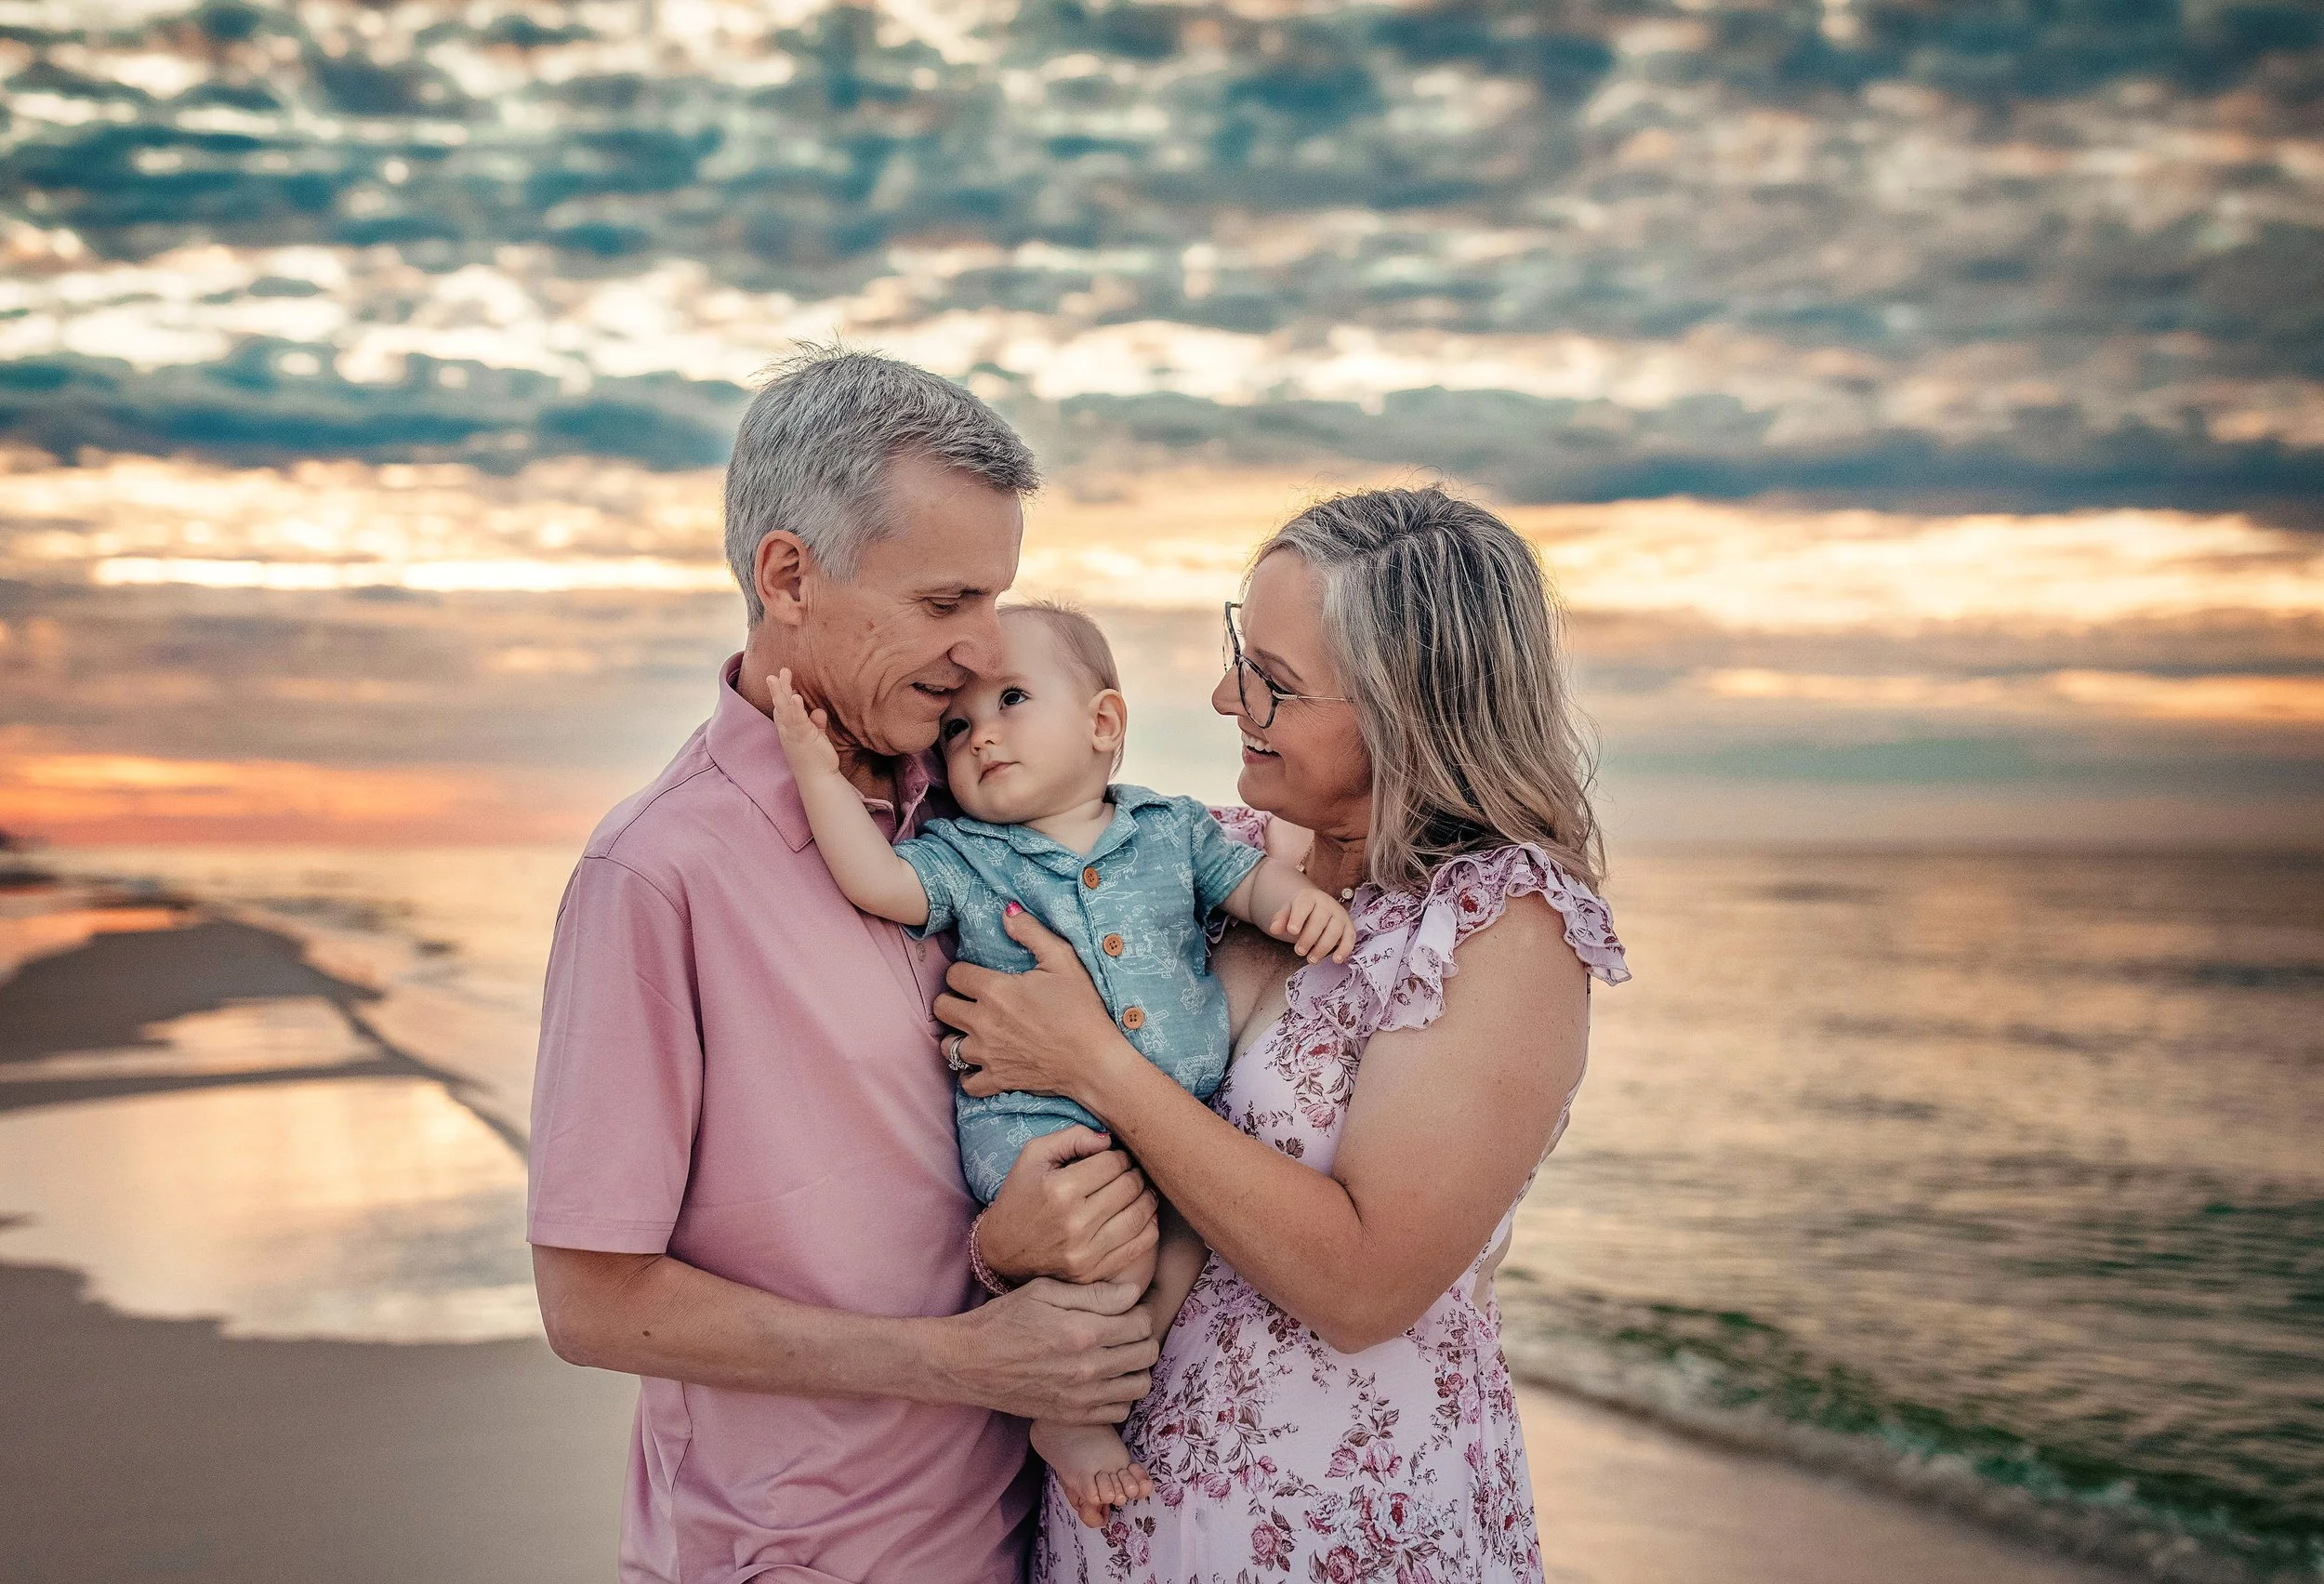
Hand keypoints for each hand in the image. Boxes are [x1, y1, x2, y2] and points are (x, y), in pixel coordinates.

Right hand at [764, 668, 840, 778]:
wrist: (818, 779)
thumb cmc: (816, 759)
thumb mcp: (816, 737)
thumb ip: (816, 724)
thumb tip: (818, 712)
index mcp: (789, 730)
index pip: (782, 709)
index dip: (780, 694)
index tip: (781, 679)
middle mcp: (787, 731)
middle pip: (779, 705)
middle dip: (777, 688)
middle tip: (775, 672)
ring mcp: (793, 734)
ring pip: (784, 709)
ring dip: (782, 691)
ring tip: (779, 676)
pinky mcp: (802, 737)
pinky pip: (797, 720)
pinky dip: (795, 708)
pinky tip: (795, 697)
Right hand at [935, 1277, 1156, 1423]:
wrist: (968, 1364)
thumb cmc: (1002, 1320)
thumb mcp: (1043, 1292)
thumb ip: (1092, 1293)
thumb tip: (1133, 1293)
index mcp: (1083, 1332)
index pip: (1143, 1323)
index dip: (1141, 1310)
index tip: (1129, 1307)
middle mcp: (1089, 1368)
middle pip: (1147, 1353)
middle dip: (1143, 1336)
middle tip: (1127, 1327)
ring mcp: (1082, 1397)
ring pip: (1140, 1385)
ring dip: (1136, 1367)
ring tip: (1119, 1353)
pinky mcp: (1072, 1416)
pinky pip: (1119, 1411)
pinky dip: (1120, 1394)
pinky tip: (1105, 1379)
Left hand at [937, 904, 1127, 1107]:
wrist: (1095, 1060)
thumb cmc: (1082, 1008)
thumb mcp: (1063, 961)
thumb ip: (1031, 932)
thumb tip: (1007, 911)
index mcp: (995, 990)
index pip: (954, 975)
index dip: (962, 972)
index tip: (976, 975)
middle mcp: (982, 1022)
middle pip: (941, 1008)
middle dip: (951, 1000)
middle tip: (969, 1000)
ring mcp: (987, 1054)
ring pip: (947, 1046)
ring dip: (956, 1036)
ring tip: (972, 1031)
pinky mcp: (997, 1079)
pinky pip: (966, 1082)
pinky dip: (969, 1074)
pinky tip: (981, 1063)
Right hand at [979, 1126, 1158, 1284]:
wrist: (1003, 1248)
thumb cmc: (1021, 1195)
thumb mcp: (1034, 1156)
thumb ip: (1071, 1138)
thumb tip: (1109, 1140)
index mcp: (1061, 1190)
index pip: (1113, 1163)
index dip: (1120, 1156)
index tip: (1115, 1158)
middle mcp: (1075, 1223)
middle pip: (1130, 1187)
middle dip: (1135, 1174)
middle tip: (1130, 1172)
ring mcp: (1085, 1252)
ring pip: (1139, 1216)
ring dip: (1147, 1198)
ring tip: (1140, 1190)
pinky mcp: (1093, 1272)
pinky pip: (1138, 1247)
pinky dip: (1149, 1227)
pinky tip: (1144, 1215)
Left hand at [1269, 886, 1355, 962]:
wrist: (1318, 906)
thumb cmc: (1301, 912)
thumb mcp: (1288, 911)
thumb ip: (1280, 919)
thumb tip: (1273, 929)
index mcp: (1309, 897)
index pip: (1304, 905)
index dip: (1298, 918)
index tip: (1292, 931)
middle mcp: (1327, 904)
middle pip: (1319, 921)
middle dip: (1309, 938)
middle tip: (1299, 951)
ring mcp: (1340, 915)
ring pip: (1334, 931)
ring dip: (1323, 948)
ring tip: (1311, 960)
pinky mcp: (1349, 926)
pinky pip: (1350, 938)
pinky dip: (1344, 949)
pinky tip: (1336, 960)